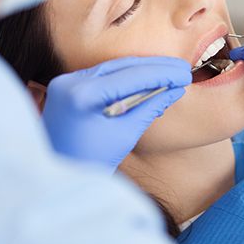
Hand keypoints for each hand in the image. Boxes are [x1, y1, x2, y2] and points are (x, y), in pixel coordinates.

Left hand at [42, 56, 191, 171]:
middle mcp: (70, 82)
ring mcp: (65, 82)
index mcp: (82, 95)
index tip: (185, 74)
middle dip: (155, 67)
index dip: (162, 73)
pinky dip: (126, 77)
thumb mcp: (125, 135)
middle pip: (121, 66)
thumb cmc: (91, 163)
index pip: (131, 76)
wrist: (58, 178)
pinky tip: (148, 80)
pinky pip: (102, 76)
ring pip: (112, 68)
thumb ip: (150, 107)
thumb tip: (175, 89)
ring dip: (142, 70)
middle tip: (183, 69)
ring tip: (170, 72)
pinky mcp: (67, 86)